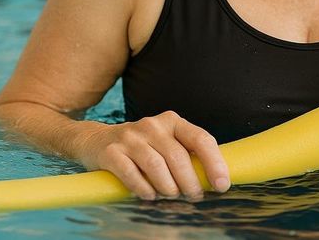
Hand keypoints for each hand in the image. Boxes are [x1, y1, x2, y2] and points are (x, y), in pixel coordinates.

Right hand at [83, 111, 229, 200]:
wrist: (96, 140)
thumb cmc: (142, 148)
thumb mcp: (165, 142)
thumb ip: (186, 155)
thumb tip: (213, 181)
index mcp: (172, 121)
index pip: (200, 138)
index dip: (214, 163)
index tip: (222, 185)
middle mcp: (152, 125)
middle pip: (178, 156)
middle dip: (190, 182)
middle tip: (194, 196)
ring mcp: (130, 137)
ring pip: (156, 166)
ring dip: (168, 188)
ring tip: (172, 196)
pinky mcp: (111, 151)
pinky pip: (131, 174)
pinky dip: (144, 189)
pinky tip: (150, 196)